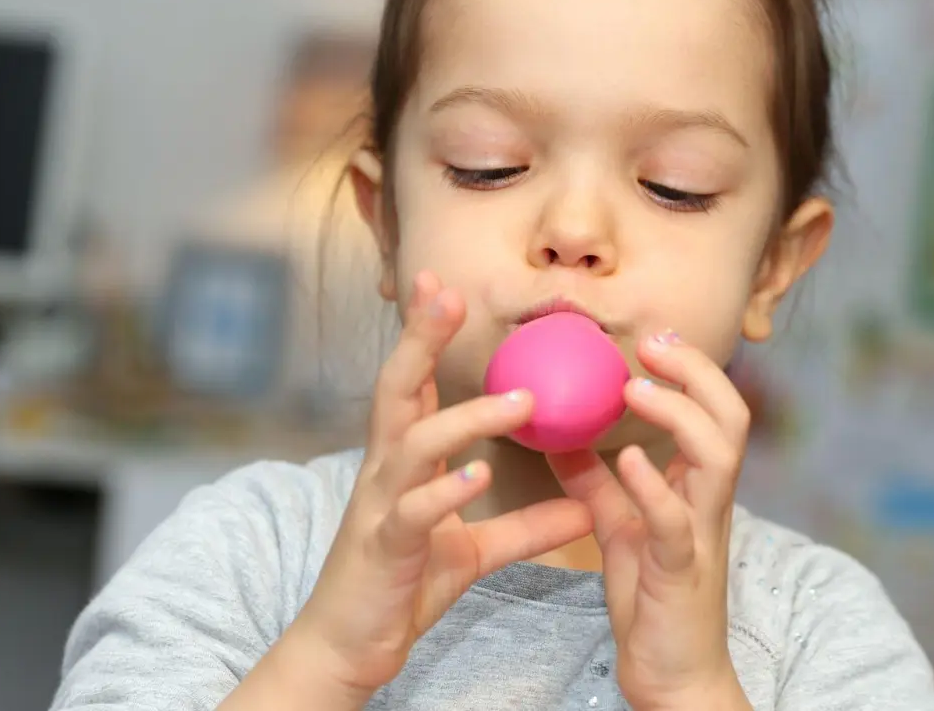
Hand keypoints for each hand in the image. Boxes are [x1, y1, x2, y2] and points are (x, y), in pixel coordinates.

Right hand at [291, 271, 593, 695]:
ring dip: (467, 418)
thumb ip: (526, 524)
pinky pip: (414, 512)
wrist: (348, 646)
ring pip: (414, 444)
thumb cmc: (402, 586)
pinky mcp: (385, 548)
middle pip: (397, 389)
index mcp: (402, 462)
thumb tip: (585, 506)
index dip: (424, 335)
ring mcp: (380, 507)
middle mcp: (385, 472)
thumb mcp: (473, 550)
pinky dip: (446, 491)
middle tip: (447, 294)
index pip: (413, 385)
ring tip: (521, 402)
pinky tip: (478, 476)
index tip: (441, 286)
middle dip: (420, 339)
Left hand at [550, 331, 751, 710]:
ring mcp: (701, 534)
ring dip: (679, 415)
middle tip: (653, 344)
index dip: (691, 368)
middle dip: (696, 372)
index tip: (653, 338)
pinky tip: (627, 460)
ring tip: (636, 390)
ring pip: (718, 458)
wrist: (673, 677)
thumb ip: (596, 482)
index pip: (714, 410)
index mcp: (698, 487)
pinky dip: (655, 485)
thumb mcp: (620, 528)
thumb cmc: (653, 600)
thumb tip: (561, 435)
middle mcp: (710, 502)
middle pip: (730, 418)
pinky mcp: (681, 571)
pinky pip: (677, 521)